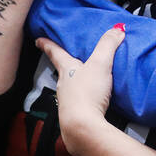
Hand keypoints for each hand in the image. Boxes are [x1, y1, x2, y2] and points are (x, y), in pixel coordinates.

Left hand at [36, 24, 125, 155]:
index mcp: (66, 69)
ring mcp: (68, 101)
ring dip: (76, 81)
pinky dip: (85, 97)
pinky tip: (93, 99)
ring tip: (85, 78)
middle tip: (67, 57)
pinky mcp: (76, 115)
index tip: (38, 40)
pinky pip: (80, 101)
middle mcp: (64, 85)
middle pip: (63, 70)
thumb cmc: (86, 94)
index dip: (47, 44)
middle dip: (64, 63)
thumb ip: (108, 45)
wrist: (83, 127)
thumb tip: (117, 29)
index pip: (55, 52)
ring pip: (70, 87)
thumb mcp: (99, 64)